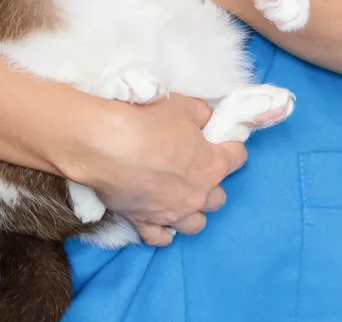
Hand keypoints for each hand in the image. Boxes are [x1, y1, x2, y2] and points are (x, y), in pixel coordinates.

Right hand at [68, 93, 248, 246]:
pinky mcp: (144, 223)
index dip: (232, 145)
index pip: (237, 158)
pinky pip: (161, 237)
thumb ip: (201, 115)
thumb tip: (206, 121)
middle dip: (213, 181)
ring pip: (196, 223)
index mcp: (211, 166)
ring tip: (183, 195)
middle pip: (219, 196)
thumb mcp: (183, 104)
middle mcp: (196, 196)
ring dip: (194, 210)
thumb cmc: (147, 121)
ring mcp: (171, 214)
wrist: (105, 144)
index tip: (223, 139)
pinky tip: (161, 218)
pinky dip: (164, 230)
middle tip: (197, 164)